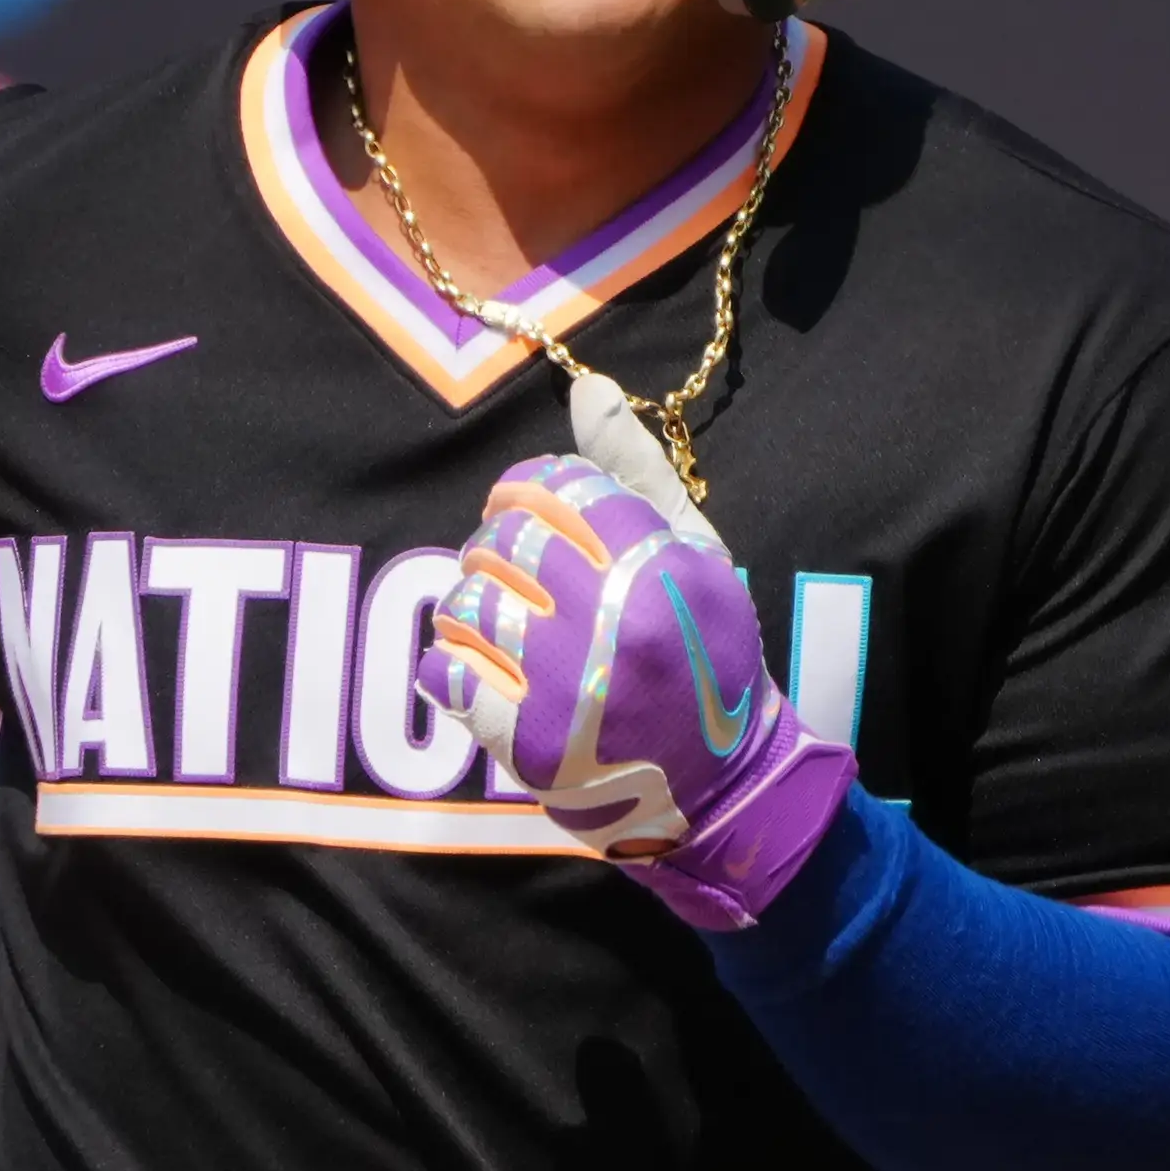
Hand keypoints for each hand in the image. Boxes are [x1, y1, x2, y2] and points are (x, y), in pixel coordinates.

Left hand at [419, 377, 853, 930]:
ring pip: (464, 605)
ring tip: (497, 628)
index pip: (551, 486)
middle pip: (500, 541)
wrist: (723, 784)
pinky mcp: (530, 745)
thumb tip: (588, 386)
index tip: (522, 513)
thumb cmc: (705, 654)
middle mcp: (614, 619)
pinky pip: (446, 675)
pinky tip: (479, 676)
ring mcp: (569, 685)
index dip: (523, 492)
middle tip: (508, 576)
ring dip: (468, 610)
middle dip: (492, 551)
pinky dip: (449, 669)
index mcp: (656, 565)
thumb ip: (635, 470)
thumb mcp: (693, 554)